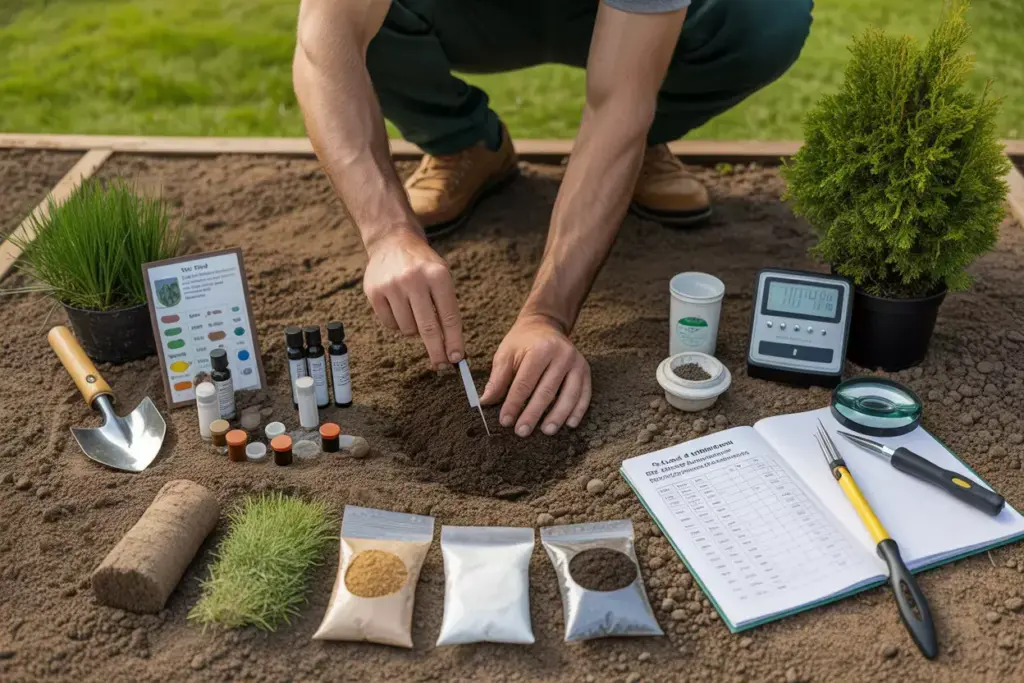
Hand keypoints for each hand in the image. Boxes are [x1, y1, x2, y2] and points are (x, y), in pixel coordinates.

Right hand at [363, 228, 463, 367]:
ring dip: (414, 329)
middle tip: (441, 366)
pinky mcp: (374, 292)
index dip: (454, 341)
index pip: (449, 317)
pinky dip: (397, 323)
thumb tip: (451, 348)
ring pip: (408, 329)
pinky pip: (390, 324)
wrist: (392, 241)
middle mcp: (414, 279)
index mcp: (438, 275)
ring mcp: (392, 285)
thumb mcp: (441, 277)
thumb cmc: (423, 265)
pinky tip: (398, 306)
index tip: (457, 359)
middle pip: (428, 328)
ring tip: (414, 310)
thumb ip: (446, 309)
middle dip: (437, 351)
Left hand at [480, 314, 590, 436]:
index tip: (505, 421)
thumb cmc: (523, 343)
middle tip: (522, 431)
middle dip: (533, 414)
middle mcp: (561, 355)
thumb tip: (486, 401)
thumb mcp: (506, 354)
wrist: (545, 326)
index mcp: (540, 349)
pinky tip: (569, 424)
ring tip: (546, 431)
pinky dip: (578, 410)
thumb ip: (498, 378)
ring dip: (558, 416)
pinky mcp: (585, 370)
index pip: (525, 382)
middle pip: (547, 391)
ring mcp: (577, 363)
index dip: (514, 403)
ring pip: (569, 394)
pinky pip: (584, 394)